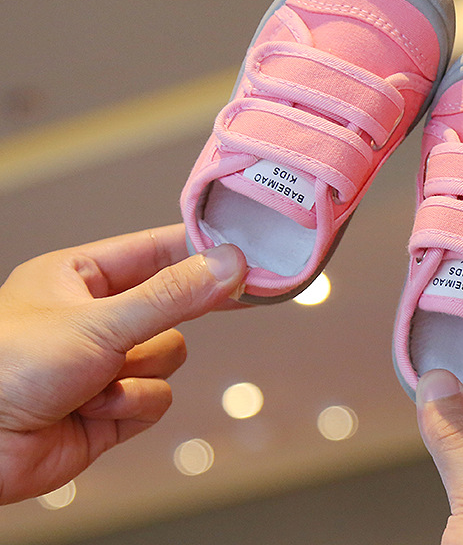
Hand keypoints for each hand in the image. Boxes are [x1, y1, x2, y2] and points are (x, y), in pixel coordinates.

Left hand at [0, 224, 245, 504]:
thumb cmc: (5, 371)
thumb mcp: (97, 322)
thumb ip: (170, 296)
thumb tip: (228, 265)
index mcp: (79, 279)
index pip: (155, 251)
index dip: (199, 250)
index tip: (244, 249)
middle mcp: (95, 318)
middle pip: (173, 305)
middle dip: (172, 317)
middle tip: (229, 296)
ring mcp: (106, 364)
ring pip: (169, 354)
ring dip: (141, 370)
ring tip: (100, 378)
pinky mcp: (112, 407)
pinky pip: (158, 396)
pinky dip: (133, 404)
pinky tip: (95, 408)